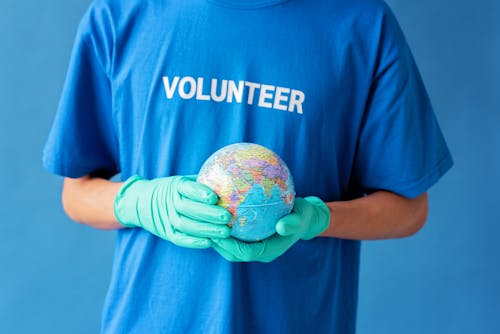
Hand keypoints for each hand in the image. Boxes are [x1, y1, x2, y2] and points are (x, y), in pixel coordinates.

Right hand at [114, 175, 231, 248]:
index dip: (199, 192)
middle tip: (227, 217)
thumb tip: (231, 180)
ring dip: (206, 229)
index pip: (187, 188)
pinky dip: (193, 242)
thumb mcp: (184, 180)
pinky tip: (209, 243)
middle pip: (188, 208)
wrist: (142, 202)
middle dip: (209, 214)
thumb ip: (203, 181)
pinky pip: (179, 238)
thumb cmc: (175, 190)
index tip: (214, 197)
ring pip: (185, 225)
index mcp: (175, 186)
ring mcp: (167, 218)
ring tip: (225, 232)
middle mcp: (170, 201)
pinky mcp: (166, 232)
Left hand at [211, 196, 329, 261]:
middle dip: (218, 244)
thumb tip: (281, 226)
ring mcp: (253, 246)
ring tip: (203, 222)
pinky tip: (214, 211)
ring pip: (230, 246)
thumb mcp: (301, 216)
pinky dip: (223, 226)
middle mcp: (259, 251)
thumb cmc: (302, 215)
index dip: (231, 246)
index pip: (246, 253)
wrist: (302, 217)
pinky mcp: (250, 238)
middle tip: (204, 228)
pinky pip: (234, 234)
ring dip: (217, 237)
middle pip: (233, 253)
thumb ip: (293, 222)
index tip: (218, 233)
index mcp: (269, 251)